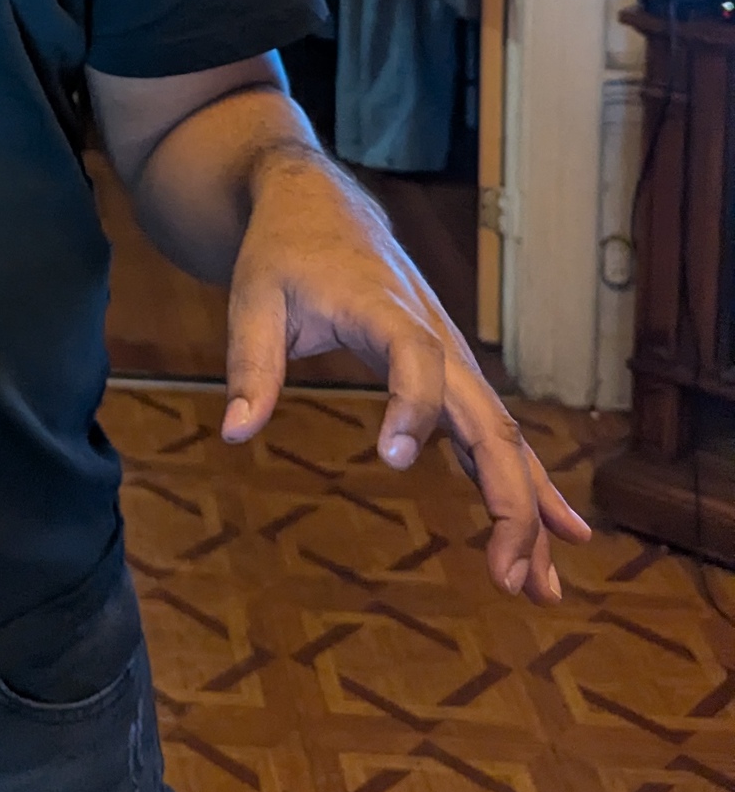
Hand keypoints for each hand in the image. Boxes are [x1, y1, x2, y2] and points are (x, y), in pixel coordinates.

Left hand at [221, 146, 590, 604]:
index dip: (412, 403)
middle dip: (508, 497)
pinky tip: (556, 536)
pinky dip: (522, 484)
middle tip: (509, 575)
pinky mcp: (451, 373)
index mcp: (385, 309)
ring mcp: (452, 356)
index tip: (394, 458)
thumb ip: (249, 364)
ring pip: (503, 435)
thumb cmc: (283, 251)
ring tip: (543, 587)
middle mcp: (435, 335)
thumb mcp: (251, 297)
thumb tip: (235, 432)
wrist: (319, 204)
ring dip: (528, 508)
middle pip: (487, 417)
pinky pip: (493, 433)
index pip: (416, 356)